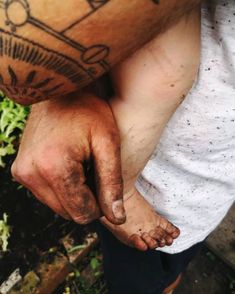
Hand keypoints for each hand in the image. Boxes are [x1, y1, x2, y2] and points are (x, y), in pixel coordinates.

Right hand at [11, 90, 125, 224]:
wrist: (61, 90)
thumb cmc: (89, 112)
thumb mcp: (108, 144)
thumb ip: (112, 183)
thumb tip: (118, 220)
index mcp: (54, 167)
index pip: (82, 212)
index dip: (101, 205)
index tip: (107, 185)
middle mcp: (30, 173)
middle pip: (68, 212)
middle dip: (87, 200)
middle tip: (95, 172)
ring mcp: (22, 172)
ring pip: (57, 205)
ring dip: (74, 194)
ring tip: (83, 166)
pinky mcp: (20, 170)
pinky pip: (46, 194)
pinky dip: (62, 187)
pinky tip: (71, 166)